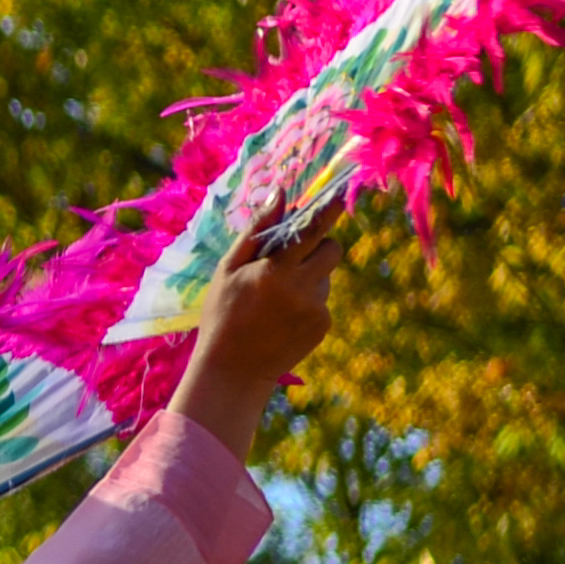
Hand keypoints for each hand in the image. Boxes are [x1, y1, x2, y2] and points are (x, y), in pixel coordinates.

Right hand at [166, 210, 344, 457]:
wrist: (232, 370)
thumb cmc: (222, 313)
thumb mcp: (227, 269)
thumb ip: (256, 231)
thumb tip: (279, 194)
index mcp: (275, 271)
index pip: (312, 230)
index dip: (329, 209)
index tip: (343, 192)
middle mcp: (302, 288)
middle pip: (333, 249)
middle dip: (318, 245)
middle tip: (289, 259)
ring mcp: (317, 308)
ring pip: (325, 275)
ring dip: (307, 277)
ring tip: (274, 299)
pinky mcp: (323, 325)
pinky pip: (321, 299)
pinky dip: (306, 301)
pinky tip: (281, 317)